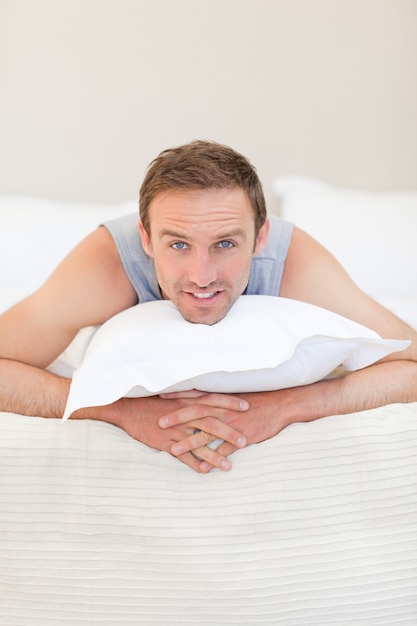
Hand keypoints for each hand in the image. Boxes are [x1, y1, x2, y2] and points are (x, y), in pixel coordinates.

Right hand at [111, 392, 247, 472]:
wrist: (129, 409)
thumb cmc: (152, 403)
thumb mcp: (173, 398)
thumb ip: (190, 401)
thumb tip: (206, 402)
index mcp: (188, 402)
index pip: (214, 400)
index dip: (230, 403)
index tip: (247, 406)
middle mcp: (184, 415)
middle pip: (212, 423)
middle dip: (229, 432)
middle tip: (246, 441)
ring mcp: (176, 430)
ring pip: (199, 443)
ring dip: (215, 455)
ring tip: (229, 466)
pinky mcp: (166, 443)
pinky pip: (182, 456)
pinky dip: (194, 464)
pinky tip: (205, 472)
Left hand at [159, 389, 290, 466]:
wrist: (279, 405)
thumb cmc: (258, 401)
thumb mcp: (236, 396)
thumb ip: (219, 400)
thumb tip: (204, 400)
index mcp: (220, 399)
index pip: (195, 396)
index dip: (177, 396)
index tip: (160, 396)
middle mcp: (223, 410)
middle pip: (196, 413)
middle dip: (177, 418)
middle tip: (159, 423)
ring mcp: (231, 424)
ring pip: (207, 434)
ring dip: (189, 442)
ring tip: (173, 451)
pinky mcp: (241, 438)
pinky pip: (225, 451)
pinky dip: (214, 460)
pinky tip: (203, 469)